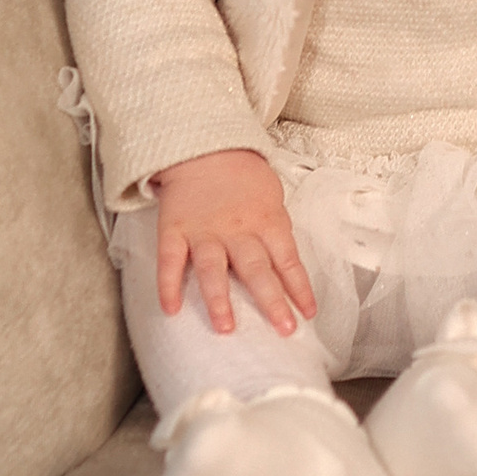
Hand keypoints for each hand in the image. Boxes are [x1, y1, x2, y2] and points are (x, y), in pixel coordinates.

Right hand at [153, 145, 316, 336]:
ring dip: (219, 300)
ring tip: (225, 327)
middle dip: (271, 301)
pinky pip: (170, 260)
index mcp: (266, 221)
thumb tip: (287, 268)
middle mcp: (237, 230)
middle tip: (283, 329)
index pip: (288, 259)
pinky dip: (168, 285)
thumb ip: (277, 232)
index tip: (308, 313)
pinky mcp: (174, 230)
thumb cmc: (244, 176)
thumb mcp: (272, 199)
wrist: (205, 146)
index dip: (299, 288)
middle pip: (256, 269)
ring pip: (213, 269)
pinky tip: (171, 308)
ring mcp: (204, 231)